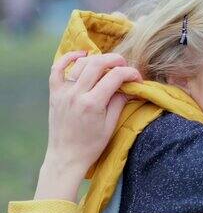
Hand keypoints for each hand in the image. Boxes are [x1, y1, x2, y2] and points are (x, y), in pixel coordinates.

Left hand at [35, 51, 141, 201]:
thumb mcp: (110, 126)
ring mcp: (63, 92)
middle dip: (115, 60)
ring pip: (81, 63)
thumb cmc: (91, 145)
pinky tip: (81, 55)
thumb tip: (129, 88)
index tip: (137, 78)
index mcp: (92, 104)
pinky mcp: (54, 94)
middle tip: (125, 65)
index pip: (115, 77)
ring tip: (107, 64)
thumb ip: (119, 103)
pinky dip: (68, 58)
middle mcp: (76, 94)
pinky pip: (57, 69)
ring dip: (97, 59)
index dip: (130, 73)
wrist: (66, 157)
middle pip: (98, 63)